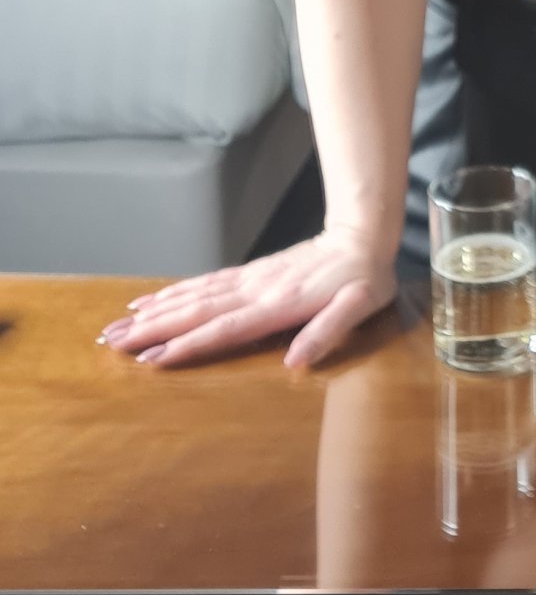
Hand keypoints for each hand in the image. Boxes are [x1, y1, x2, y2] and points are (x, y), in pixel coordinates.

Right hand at [96, 225, 397, 371]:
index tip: (152, 360)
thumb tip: (296, 363)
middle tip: (112, 344)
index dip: (189, 345)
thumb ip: (328, 332)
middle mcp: (256, 290)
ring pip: (194, 296)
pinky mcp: (250, 273)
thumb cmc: (365, 278)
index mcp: (280, 304)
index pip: (226, 328)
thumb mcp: (359, 307)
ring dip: (155, 312)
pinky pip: (205, 283)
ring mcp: (250, 279)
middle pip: (197, 311)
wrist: (363, 232)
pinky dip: (174, 292)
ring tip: (117, 326)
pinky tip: (151, 300)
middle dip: (153, 329)